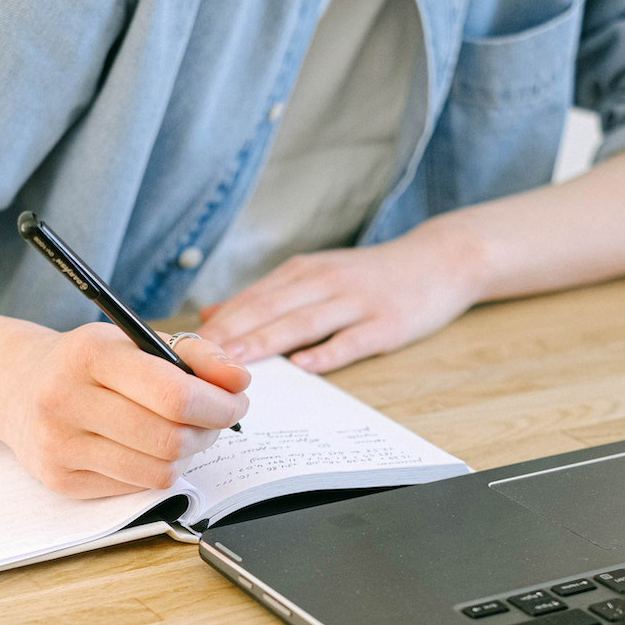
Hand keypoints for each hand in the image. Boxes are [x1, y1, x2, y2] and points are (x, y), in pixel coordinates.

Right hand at [0, 323, 249, 498]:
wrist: (17, 386)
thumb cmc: (88, 363)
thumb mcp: (134, 341)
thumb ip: (194, 353)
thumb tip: (239, 380)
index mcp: (90, 354)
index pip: (173, 394)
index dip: (218, 404)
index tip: (236, 401)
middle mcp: (66, 399)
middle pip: (170, 439)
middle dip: (209, 432)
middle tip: (216, 419)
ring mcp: (59, 445)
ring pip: (158, 471)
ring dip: (187, 455)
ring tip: (183, 433)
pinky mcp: (59, 480)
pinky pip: (136, 488)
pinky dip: (155, 470)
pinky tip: (147, 448)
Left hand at [198, 222, 484, 373]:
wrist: (439, 259)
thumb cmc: (369, 275)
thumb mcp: (314, 275)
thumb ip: (264, 296)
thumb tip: (210, 315)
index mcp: (302, 272)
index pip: (251, 298)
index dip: (218, 324)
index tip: (185, 346)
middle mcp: (324, 281)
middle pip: (270, 308)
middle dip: (231, 334)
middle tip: (197, 359)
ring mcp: (357, 301)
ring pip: (304, 322)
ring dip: (267, 341)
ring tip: (236, 362)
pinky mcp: (387, 322)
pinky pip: (353, 339)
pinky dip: (328, 352)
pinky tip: (305, 366)